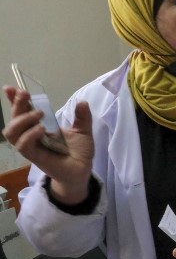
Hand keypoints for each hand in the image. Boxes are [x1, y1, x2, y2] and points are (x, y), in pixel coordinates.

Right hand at [2, 86, 94, 202]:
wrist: (83, 171)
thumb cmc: (79, 152)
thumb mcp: (83, 131)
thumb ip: (82, 117)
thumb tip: (83, 102)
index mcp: (38, 126)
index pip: (22, 111)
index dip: (13, 100)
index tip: (10, 88)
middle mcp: (31, 135)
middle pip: (14, 119)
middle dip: (16, 105)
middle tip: (25, 94)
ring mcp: (31, 146)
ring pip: (12, 132)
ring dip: (22, 120)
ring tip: (39, 114)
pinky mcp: (34, 157)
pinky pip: (23, 145)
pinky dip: (30, 135)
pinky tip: (42, 129)